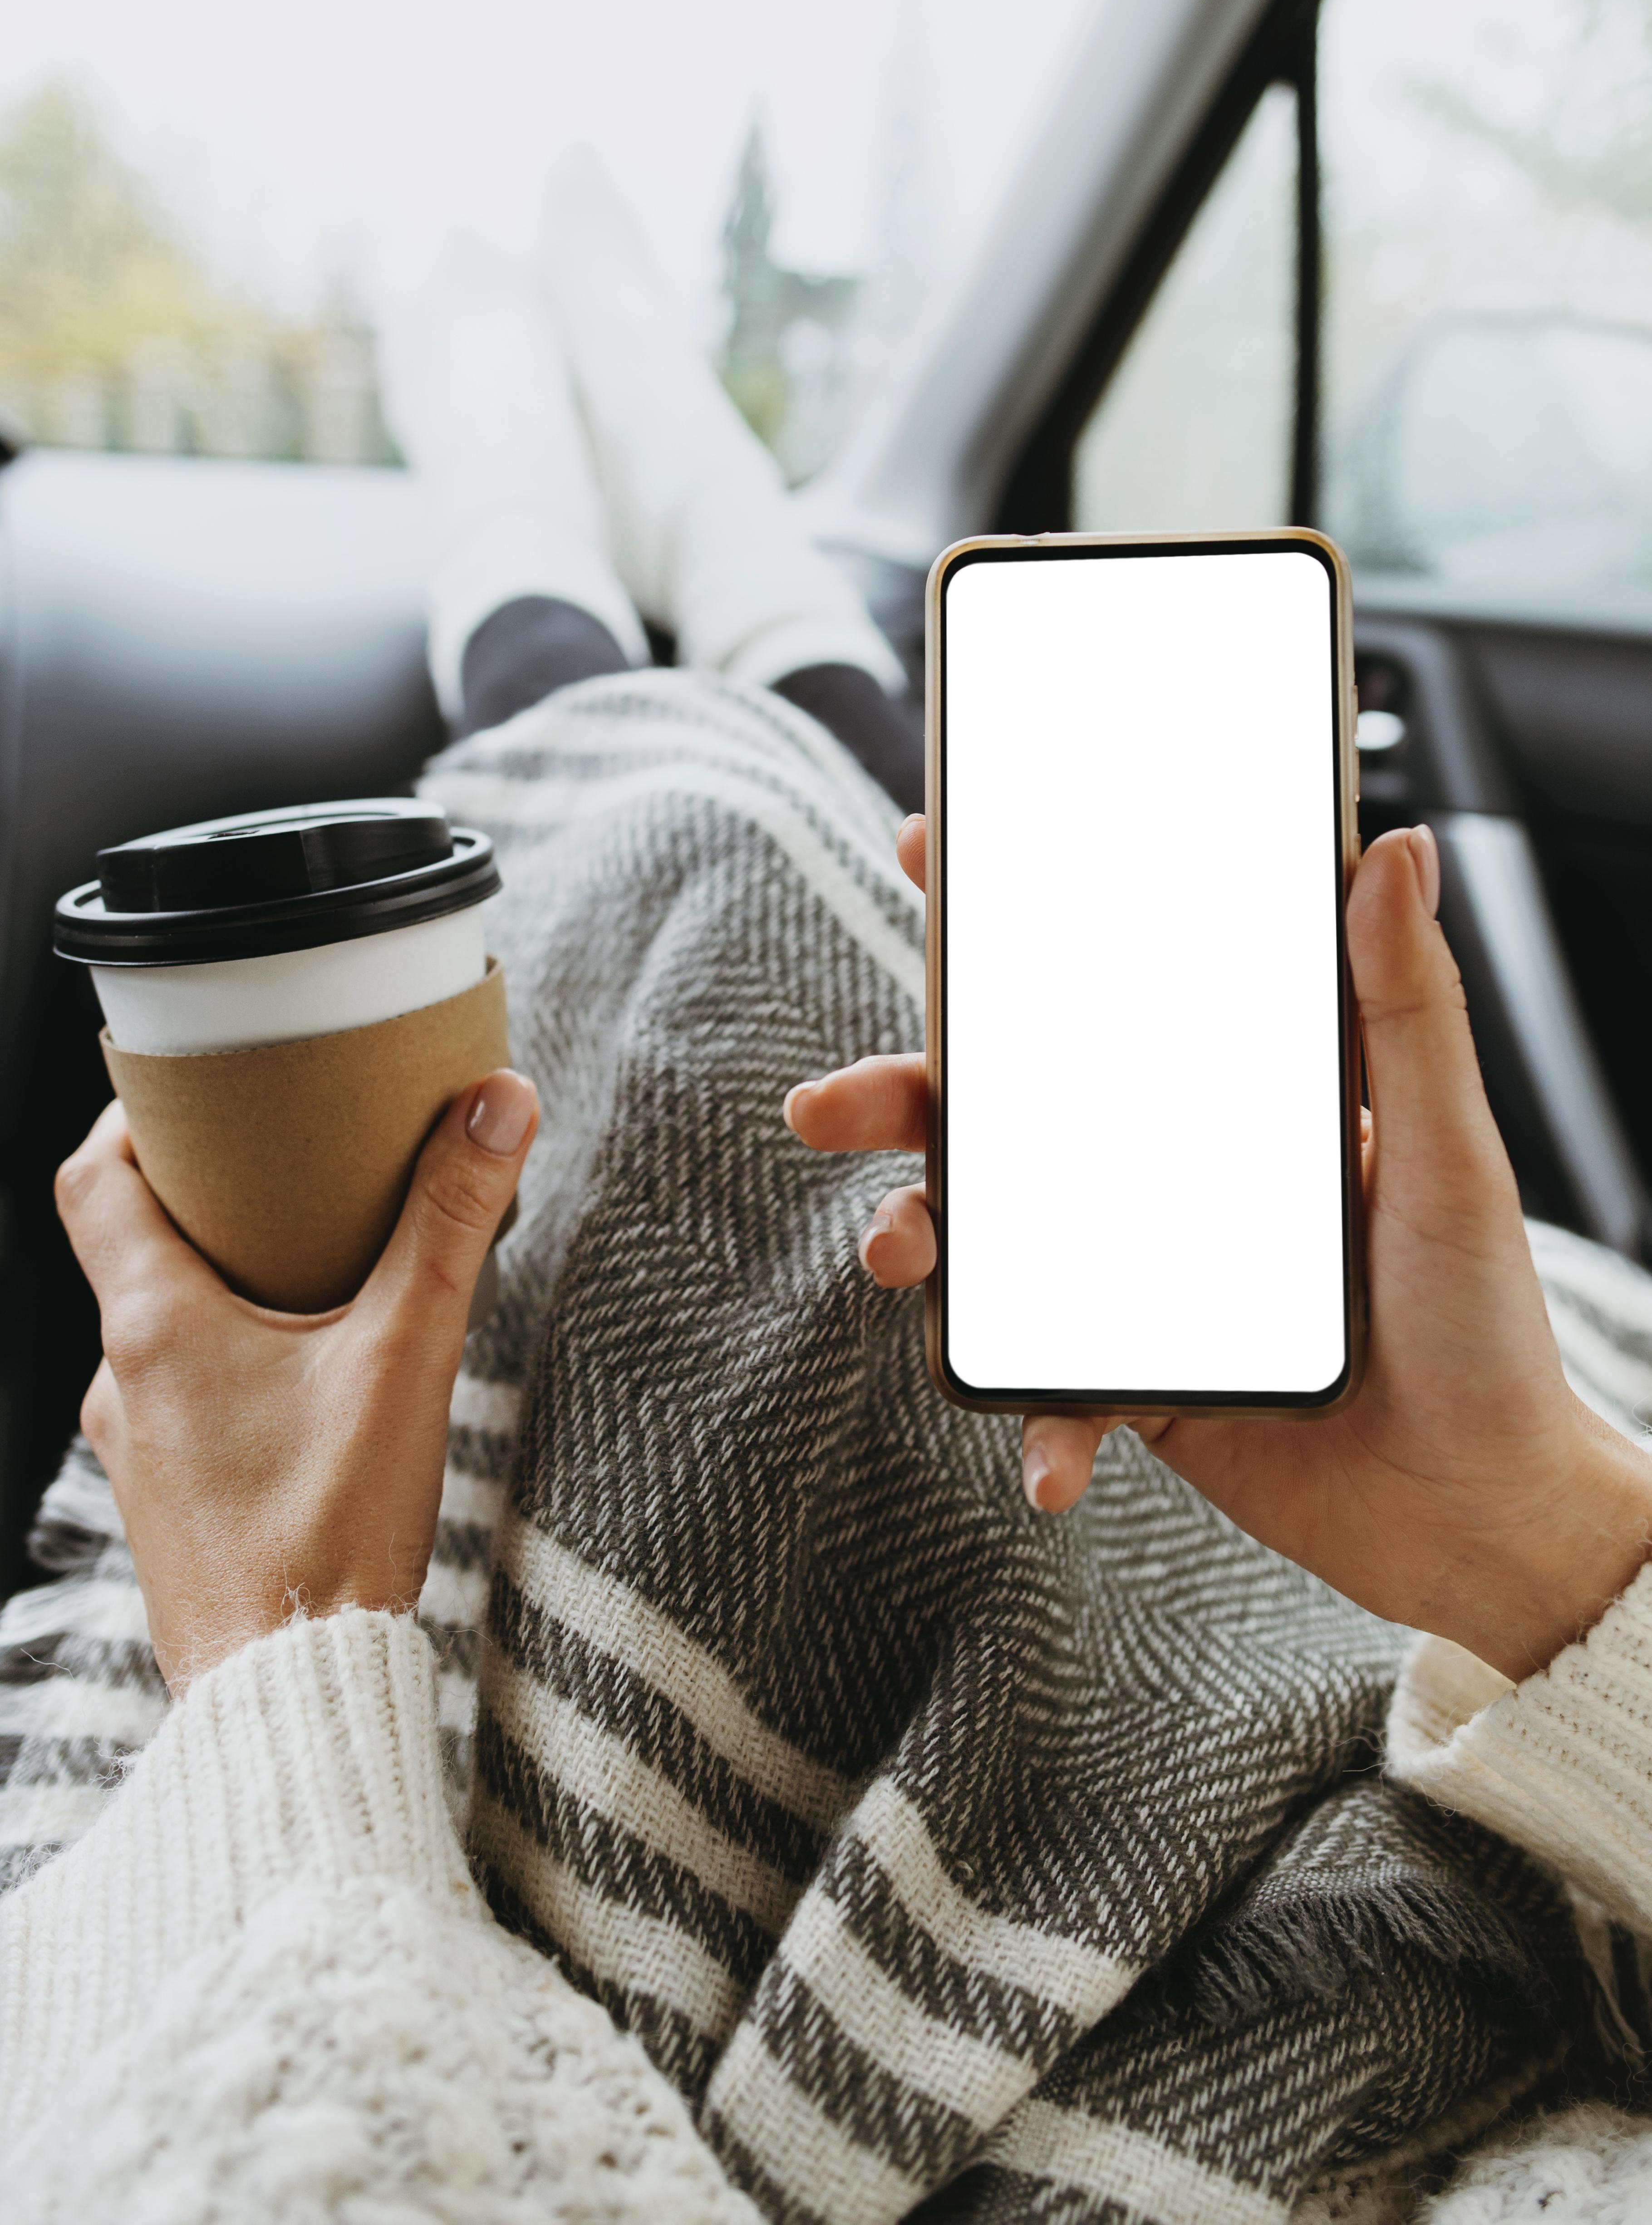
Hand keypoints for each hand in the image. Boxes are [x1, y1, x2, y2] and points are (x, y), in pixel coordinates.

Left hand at [56, 1071, 538, 1692]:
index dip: (133, 1120)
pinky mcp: (168, 1498)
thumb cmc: (333, 1532)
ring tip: (309, 1259)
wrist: (292, 1694)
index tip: (194, 1088)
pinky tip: (304, 1370)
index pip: (96, 1181)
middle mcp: (123, 1381)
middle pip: (132, 1247)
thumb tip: (499, 1098)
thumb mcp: (407, 1357)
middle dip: (203, 1193)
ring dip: (219, 1283)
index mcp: (154, 1327)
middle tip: (282, 1157)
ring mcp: (136, 1448)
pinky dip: (226, 1355)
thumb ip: (451, 1222)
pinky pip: (178, 1394)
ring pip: (157, 1327)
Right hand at [784, 815, 1651, 1680]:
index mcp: (1225, 1104)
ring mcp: (1138, 1284)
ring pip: (992, 1245)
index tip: (924, 852)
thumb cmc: (1488, 1324)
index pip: (1103, 989)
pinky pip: (1053, 1392)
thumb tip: (1395, 849)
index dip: (1003, 925)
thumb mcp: (1450, 1149)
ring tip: (895, 1255)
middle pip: (1002, 1116)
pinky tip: (1048, 1463)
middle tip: (822, 1104)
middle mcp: (1164, 1182)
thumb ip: (1410, 1008)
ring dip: (918, 1242)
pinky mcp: (1136, 1389)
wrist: (1485, 1511)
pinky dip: (1036, 1426)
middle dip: (895, 1098)